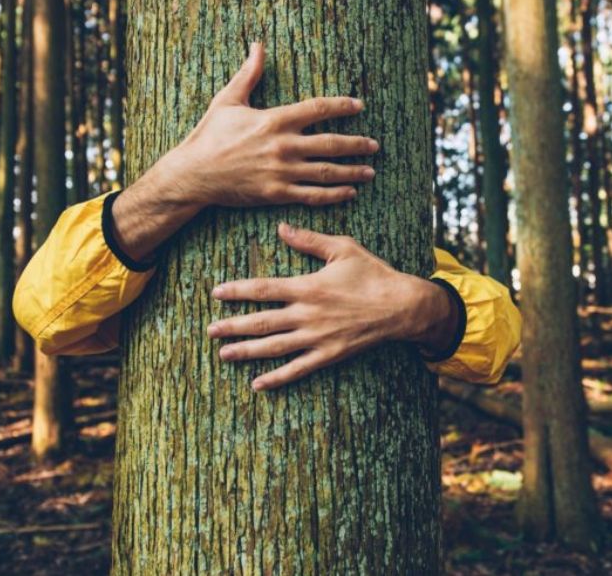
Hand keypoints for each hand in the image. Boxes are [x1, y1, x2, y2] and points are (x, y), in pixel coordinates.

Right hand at [145, 42, 379, 207]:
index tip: (358, 105)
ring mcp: (282, 171)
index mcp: (274, 120)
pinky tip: (349, 193)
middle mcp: (283, 145)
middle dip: (356, 143)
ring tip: (370, 171)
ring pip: (326, 172)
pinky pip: (312, 195)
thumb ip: (248, 74)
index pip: (317, 109)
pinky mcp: (277, 193)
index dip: (341, 106)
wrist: (193, 174)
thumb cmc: (209, 136)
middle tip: (374, 144)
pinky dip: (333, 195)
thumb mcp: (228, 100)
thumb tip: (257, 45)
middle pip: (331, 143)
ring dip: (352, 171)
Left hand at [208, 224, 460, 390]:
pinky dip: (277, 378)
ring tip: (223, 354)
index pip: (263, 289)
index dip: (237, 291)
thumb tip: (281, 228)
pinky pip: (298, 369)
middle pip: (262, 322)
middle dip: (233, 326)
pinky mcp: (328, 355)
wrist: (402, 306)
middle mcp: (307, 314)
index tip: (215, 293)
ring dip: (246, 352)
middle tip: (210, 330)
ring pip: (274, 347)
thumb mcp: (343, 248)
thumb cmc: (373, 274)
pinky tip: (257, 384)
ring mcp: (317, 338)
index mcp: (308, 287)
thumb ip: (309, 240)